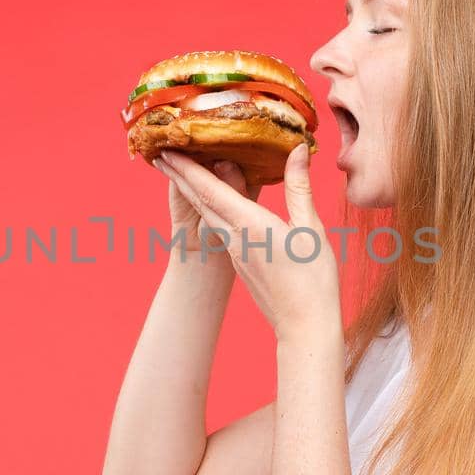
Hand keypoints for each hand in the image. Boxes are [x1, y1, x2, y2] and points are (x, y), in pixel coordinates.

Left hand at [154, 144, 339, 340]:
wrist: (304, 325)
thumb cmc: (313, 279)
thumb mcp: (310, 227)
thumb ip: (298, 187)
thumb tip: (294, 149)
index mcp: (250, 226)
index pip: (211, 190)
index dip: (188, 168)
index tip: (169, 150)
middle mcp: (234, 237)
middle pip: (200, 200)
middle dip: (179, 176)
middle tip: (161, 153)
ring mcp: (234, 251)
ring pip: (207, 213)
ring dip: (191, 190)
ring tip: (179, 170)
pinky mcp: (239, 260)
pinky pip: (218, 225)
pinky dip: (209, 206)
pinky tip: (212, 200)